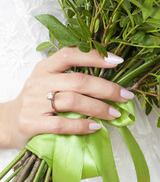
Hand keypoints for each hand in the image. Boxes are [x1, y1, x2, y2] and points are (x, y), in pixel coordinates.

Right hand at [1, 47, 133, 149]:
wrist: (8, 123)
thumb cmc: (37, 101)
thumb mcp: (49, 82)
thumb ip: (72, 78)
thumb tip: (110, 82)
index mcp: (45, 67)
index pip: (70, 53)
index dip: (95, 56)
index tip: (118, 61)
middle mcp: (39, 81)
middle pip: (78, 81)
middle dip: (106, 88)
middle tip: (126, 95)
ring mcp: (34, 103)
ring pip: (73, 101)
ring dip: (99, 108)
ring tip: (115, 114)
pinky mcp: (32, 123)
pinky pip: (62, 124)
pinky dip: (82, 126)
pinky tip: (96, 127)